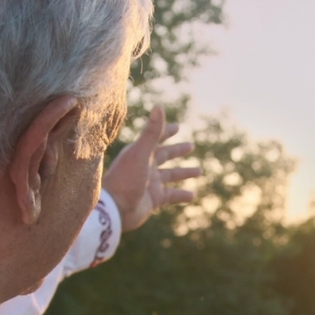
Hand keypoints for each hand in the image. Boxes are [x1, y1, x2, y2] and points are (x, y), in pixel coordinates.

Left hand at [102, 105, 202, 230]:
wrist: (115, 209)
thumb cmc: (126, 178)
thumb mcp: (141, 153)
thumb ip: (152, 131)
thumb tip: (159, 105)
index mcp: (140, 153)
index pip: (155, 138)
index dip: (166, 131)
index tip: (178, 127)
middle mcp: (145, 166)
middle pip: (164, 156)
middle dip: (177, 151)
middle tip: (191, 146)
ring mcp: (149, 183)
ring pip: (170, 176)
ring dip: (184, 173)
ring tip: (200, 171)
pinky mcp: (153, 199)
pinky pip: (171, 195)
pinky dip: (181, 195)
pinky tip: (193, 195)